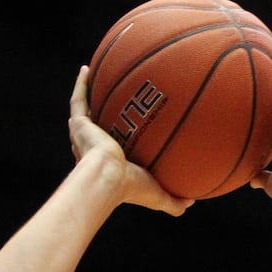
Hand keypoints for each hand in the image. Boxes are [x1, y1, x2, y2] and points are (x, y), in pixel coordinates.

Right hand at [68, 66, 191, 215]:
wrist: (108, 179)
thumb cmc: (131, 189)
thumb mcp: (158, 195)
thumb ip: (174, 201)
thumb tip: (193, 202)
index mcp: (108, 163)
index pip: (111, 149)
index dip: (117, 140)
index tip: (129, 129)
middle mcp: (93, 148)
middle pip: (96, 127)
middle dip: (101, 115)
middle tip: (111, 101)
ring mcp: (85, 135)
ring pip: (84, 110)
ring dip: (89, 95)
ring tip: (96, 77)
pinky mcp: (79, 125)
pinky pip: (79, 99)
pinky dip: (81, 84)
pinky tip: (87, 68)